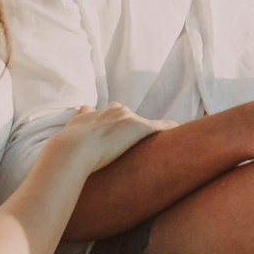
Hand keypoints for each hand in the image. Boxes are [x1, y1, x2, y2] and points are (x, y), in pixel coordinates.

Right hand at [53, 102, 171, 168]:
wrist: (74, 148)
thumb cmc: (71, 141)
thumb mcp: (75, 123)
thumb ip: (81, 115)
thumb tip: (83, 106)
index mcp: (105, 110)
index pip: (118, 113)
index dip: (122, 124)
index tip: (124, 132)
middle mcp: (119, 110)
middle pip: (134, 118)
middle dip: (137, 128)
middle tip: (142, 144)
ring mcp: (131, 119)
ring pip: (149, 124)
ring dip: (157, 131)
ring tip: (168, 142)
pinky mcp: (141, 128)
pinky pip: (161, 127)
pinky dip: (171, 128)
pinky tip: (181, 130)